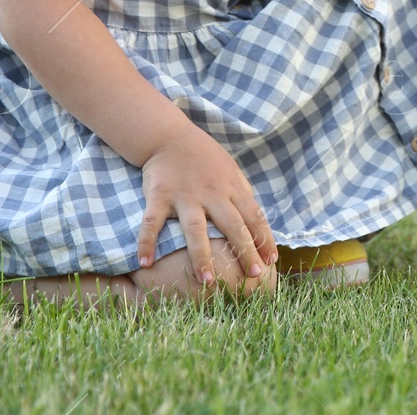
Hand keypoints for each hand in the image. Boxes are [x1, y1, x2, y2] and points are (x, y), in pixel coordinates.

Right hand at [136, 123, 277, 286]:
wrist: (170, 136)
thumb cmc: (205, 157)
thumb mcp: (231, 171)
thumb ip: (243, 195)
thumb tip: (259, 223)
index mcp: (231, 187)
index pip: (254, 216)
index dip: (264, 238)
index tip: (272, 260)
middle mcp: (211, 193)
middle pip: (232, 225)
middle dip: (245, 251)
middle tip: (255, 275)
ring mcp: (185, 195)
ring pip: (196, 229)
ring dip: (202, 256)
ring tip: (208, 280)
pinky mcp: (159, 195)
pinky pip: (152, 222)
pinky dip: (146, 242)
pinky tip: (145, 263)